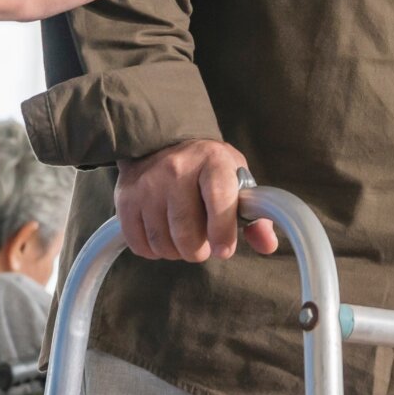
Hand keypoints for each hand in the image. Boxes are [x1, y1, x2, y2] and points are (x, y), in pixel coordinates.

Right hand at [115, 139, 280, 262]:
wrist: (163, 143)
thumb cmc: (207, 168)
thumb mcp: (235, 178)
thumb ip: (253, 214)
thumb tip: (267, 245)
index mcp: (212, 162)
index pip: (218, 201)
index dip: (222, 232)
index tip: (224, 250)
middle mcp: (177, 170)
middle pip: (187, 233)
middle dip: (199, 251)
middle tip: (203, 246)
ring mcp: (148, 185)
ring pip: (163, 243)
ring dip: (176, 252)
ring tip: (183, 239)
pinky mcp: (126, 199)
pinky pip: (140, 244)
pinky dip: (154, 251)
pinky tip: (164, 237)